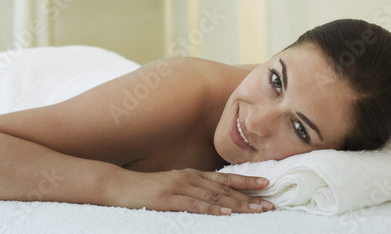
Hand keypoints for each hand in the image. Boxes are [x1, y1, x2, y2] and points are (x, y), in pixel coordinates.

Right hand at [115, 168, 272, 215]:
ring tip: (258, 209)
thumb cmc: (147, 188)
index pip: (224, 179)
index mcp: (192, 175)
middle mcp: (189, 178)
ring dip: (238, 204)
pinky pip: (194, 205)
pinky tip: (226, 214)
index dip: (246, 182)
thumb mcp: (173, 185)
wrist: (120, 185)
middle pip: (225, 188)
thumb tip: (213, 198)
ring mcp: (179, 187)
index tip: (266, 184)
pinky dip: (212, 210)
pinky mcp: (169, 199)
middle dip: (249, 196)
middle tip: (270, 202)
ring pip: (215, 197)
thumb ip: (193, 189)